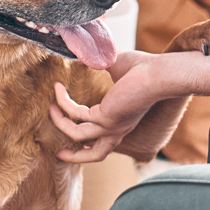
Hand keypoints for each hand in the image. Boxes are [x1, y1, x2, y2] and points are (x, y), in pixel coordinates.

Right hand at [49, 51, 163, 162]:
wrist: (160, 74)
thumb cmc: (145, 69)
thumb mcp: (117, 68)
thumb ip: (100, 65)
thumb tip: (84, 53)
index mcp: (123, 121)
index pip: (105, 139)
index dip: (88, 139)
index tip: (73, 125)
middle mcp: (118, 128)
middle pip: (96, 155)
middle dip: (75, 156)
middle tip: (59, 153)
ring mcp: (111, 126)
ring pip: (78, 136)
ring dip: (60, 122)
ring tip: (50, 108)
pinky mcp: (105, 118)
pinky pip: (75, 115)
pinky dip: (63, 103)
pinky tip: (58, 89)